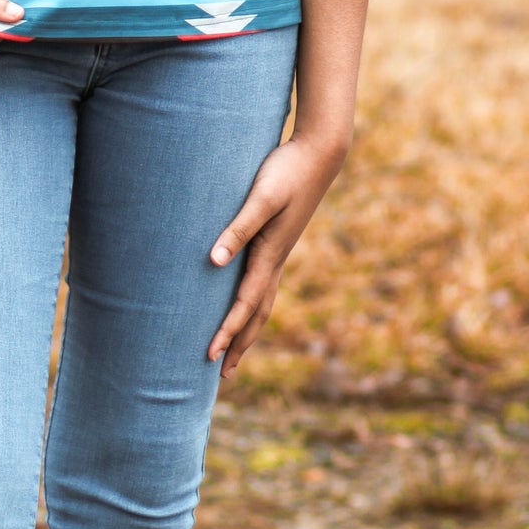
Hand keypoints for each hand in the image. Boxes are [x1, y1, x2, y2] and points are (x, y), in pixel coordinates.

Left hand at [207, 134, 347, 376]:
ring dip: (247, 326)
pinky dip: (253, 301)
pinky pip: (264, 282)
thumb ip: (238, 227)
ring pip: (263, 300)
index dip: (227, 330)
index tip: (209, 356)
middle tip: (223, 373)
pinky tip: (243, 298)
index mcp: (270, 254)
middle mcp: (276, 259)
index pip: (245, 303)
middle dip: (240, 342)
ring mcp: (279, 251)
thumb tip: (213, 262)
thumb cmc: (286, 172)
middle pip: (257, 312)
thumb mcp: (261, 198)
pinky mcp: (278, 239)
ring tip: (234, 348)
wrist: (318, 155)